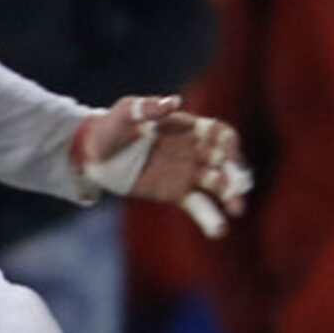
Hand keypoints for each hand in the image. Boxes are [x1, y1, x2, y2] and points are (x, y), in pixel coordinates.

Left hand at [73, 94, 253, 237]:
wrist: (94, 154)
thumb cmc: (112, 126)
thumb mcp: (126, 112)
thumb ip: (148, 108)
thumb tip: (174, 102)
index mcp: (188, 128)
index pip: (220, 134)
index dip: (229, 145)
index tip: (228, 157)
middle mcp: (194, 151)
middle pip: (225, 162)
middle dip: (236, 173)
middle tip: (239, 187)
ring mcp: (187, 173)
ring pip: (218, 185)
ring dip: (231, 196)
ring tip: (237, 209)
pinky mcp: (177, 193)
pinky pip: (199, 206)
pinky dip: (210, 218)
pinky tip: (219, 231)